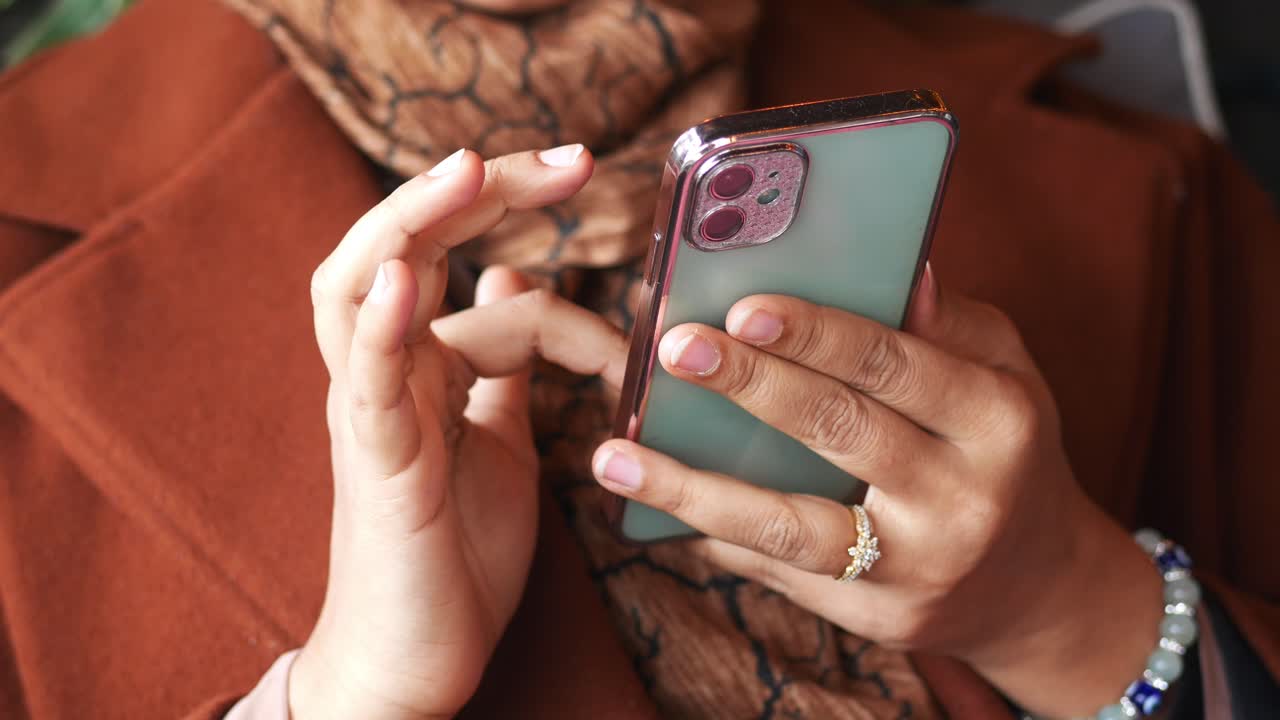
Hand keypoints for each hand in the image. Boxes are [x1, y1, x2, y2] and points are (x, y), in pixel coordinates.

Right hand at [293, 146, 627, 719]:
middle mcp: (386, 371)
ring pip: (355, 288)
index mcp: (421, 363)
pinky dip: (380, 325)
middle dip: (473, 188)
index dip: (535, 242)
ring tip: (468, 171)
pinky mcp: (376, 464)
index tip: (601, 243)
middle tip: (569, 159)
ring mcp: (372, 411)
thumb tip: (512, 281)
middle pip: (401, 244)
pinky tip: (408, 278)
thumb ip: (502, 365)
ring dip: (411, 222)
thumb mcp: (500, 437)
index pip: (469, 265)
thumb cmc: (454, 552)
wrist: (418, 657)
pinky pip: (365, 383)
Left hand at [590, 265, 1162, 716]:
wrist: (1037, 589)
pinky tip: (654, 506)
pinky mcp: (872, 617)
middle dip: (748, 386)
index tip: (742, 306)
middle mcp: (960, 500)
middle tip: (671, 347)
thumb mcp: (1005, 374)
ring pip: (787, 525)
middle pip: (837, 432)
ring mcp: (913, 569)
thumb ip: (948, 323)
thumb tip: (897, 266)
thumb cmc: (1004, 451)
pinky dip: (714, 533)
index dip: (816, 335)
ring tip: (615, 456)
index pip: (894, 363)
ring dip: (692, 489)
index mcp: (997, 419)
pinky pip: (778, 570)